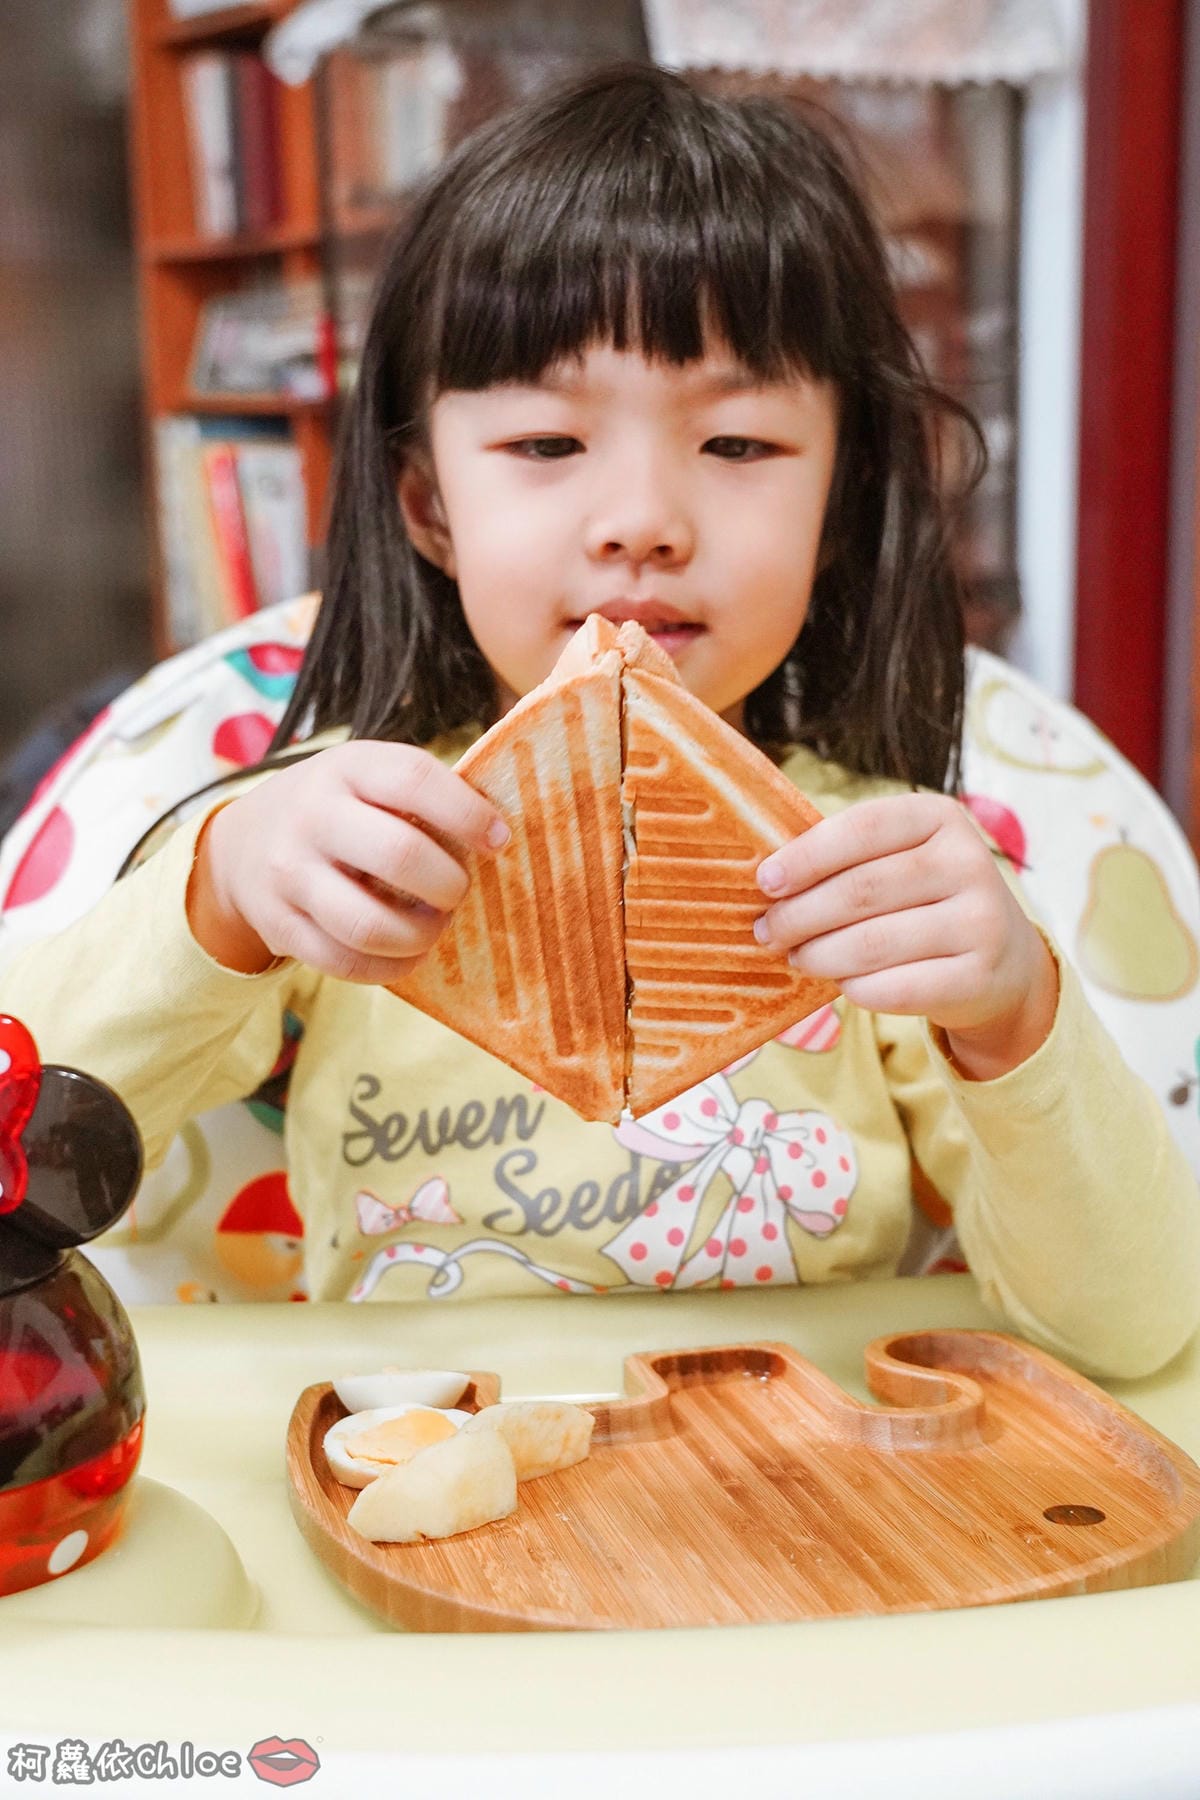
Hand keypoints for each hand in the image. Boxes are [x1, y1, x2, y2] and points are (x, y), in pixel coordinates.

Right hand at [187, 742, 509, 982]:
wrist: (241, 845)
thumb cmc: (337, 809)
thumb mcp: (367, 777)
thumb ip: (423, 794)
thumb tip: (500, 832)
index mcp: (347, 767)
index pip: (414, 779)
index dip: (468, 813)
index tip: (498, 840)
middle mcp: (312, 816)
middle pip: (400, 855)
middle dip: (449, 884)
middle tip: (458, 890)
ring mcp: (290, 875)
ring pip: (370, 924)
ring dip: (422, 934)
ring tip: (435, 924)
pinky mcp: (280, 926)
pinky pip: (347, 963)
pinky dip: (392, 967)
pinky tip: (409, 950)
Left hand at [754, 793, 1057, 1079]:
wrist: (1004, 962)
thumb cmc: (925, 901)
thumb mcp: (900, 859)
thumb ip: (845, 858)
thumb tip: (767, 881)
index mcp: (941, 818)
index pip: (862, 828)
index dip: (806, 856)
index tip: (765, 882)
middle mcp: (969, 863)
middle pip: (860, 890)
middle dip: (799, 915)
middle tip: (767, 931)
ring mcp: (981, 922)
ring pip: (872, 943)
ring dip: (818, 955)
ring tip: (797, 957)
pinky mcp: (978, 977)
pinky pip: (894, 988)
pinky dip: (854, 988)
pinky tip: (841, 983)